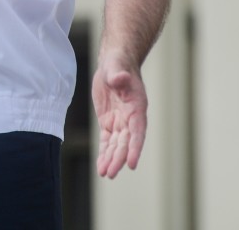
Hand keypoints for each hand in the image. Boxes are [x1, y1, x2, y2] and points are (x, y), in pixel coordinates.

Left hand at [91, 52, 147, 178]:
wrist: (114, 63)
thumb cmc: (118, 64)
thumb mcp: (116, 67)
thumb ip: (118, 75)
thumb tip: (119, 78)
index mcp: (137, 106)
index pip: (137, 131)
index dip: (135, 148)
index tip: (132, 163)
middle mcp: (131, 117)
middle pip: (126, 142)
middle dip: (119, 158)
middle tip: (110, 173)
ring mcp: (120, 121)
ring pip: (117, 145)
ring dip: (111, 159)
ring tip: (105, 174)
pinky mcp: (109, 122)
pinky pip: (107, 140)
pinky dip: (104, 153)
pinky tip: (101, 166)